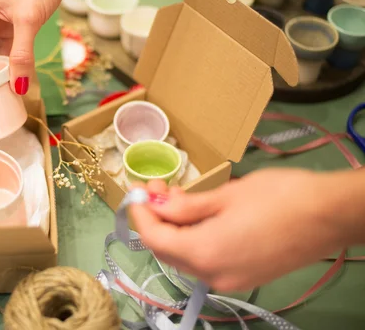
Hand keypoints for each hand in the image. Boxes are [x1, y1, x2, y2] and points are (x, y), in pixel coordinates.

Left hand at [130, 169, 348, 291]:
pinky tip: (198, 216)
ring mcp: (229, 280)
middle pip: (166, 251)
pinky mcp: (244, 277)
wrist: (331, 215)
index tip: (137, 189)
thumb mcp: (227, 195)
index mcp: (205, 253)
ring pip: (185, 256)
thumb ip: (185, 205)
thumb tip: (157, 203)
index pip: (154, 237)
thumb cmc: (280, 197)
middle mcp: (212, 275)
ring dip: (174, 229)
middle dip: (155, 220)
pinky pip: (205, 260)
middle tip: (156, 188)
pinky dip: (193, 239)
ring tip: (177, 197)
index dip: (140, 212)